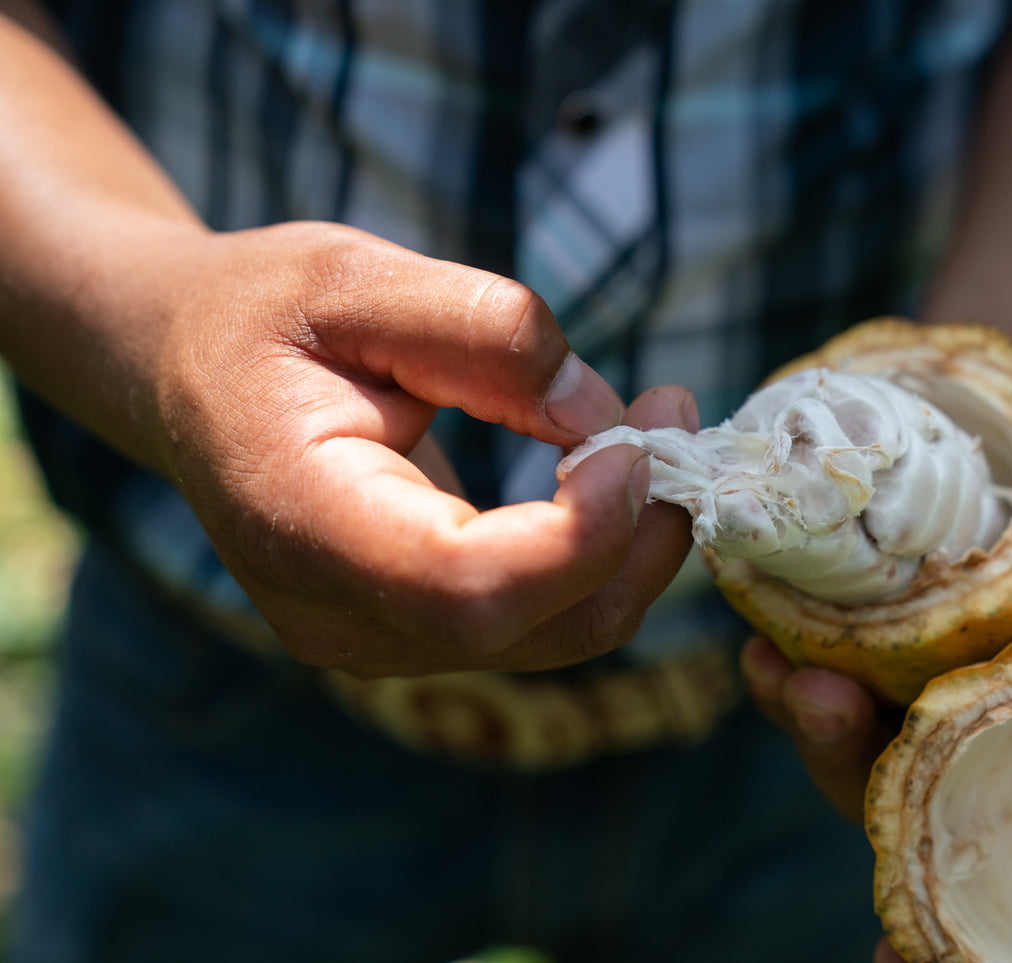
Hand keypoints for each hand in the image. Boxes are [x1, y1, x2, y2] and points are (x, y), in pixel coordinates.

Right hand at [153, 221, 695, 675]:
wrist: (189, 375)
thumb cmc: (262, 315)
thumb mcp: (353, 276)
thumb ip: (481, 332)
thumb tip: (598, 414)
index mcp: (302, 524)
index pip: (467, 587)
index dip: (579, 532)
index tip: (637, 437)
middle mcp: (339, 615)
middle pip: (534, 628)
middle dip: (636, 534)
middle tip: (674, 415)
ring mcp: (378, 641)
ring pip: (558, 636)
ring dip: (634, 543)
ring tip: (655, 429)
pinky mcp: (415, 632)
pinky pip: (541, 620)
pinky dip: (600, 553)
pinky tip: (612, 472)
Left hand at [742, 375, 1011, 962]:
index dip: (966, 926)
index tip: (904, 958)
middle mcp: (983, 748)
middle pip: (914, 810)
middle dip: (863, 783)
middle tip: (837, 715)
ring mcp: (916, 698)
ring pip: (852, 750)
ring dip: (813, 726)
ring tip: (797, 675)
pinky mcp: (863, 644)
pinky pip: (810, 673)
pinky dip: (782, 668)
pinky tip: (763, 640)